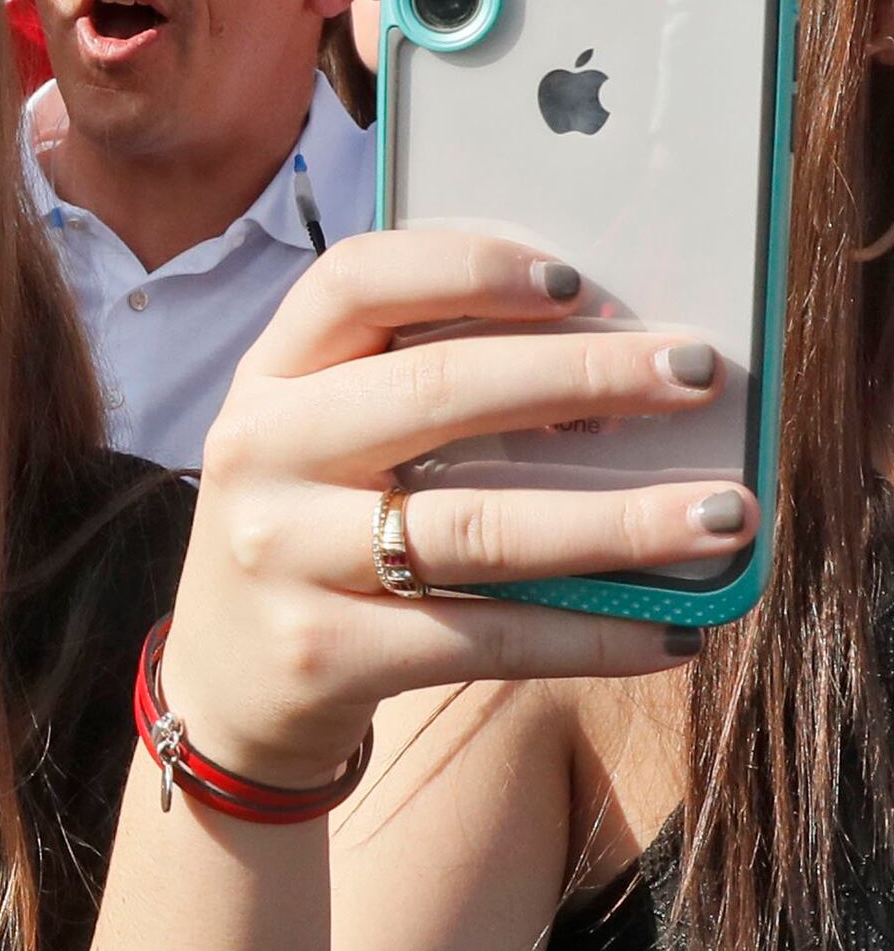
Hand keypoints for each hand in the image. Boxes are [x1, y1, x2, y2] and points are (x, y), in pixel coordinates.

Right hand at [166, 227, 748, 780]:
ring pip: (475, 525)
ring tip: (724, 515)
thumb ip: (417, 386)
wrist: (227, 683)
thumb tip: (616, 362)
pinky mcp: (321, 651)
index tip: (580, 283)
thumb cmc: (314, 535)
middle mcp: (261, 452)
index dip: (469, 268)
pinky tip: (668, 630)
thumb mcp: (326, 440)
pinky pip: (483, 636)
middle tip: (695, 373)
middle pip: (435, 390)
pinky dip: (589, 634)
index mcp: (271, 378)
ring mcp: (281, 553)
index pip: (356, 282)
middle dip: (584, 375)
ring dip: (618, 519)